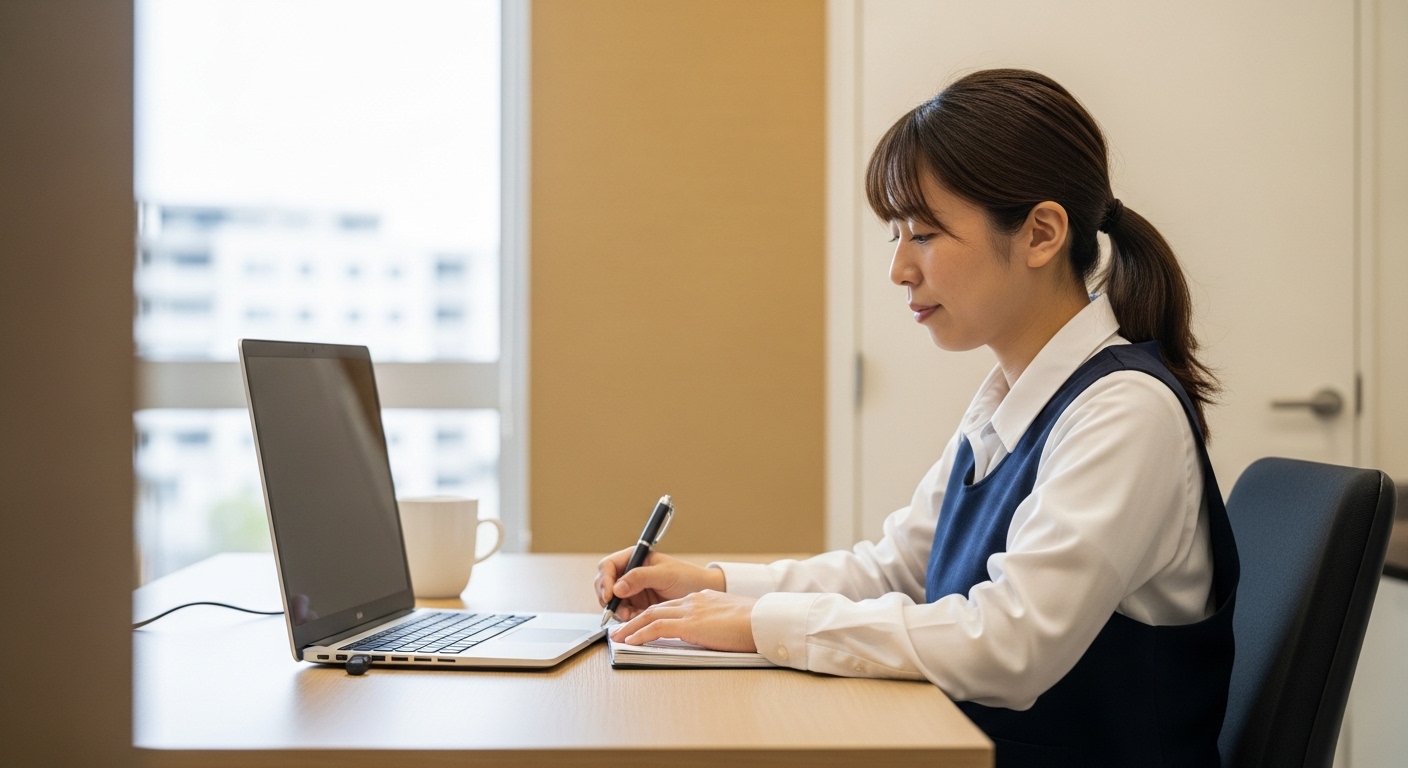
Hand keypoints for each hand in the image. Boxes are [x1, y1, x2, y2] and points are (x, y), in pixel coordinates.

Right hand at [595, 549, 725, 620]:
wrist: (702, 594)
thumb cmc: (687, 577)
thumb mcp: (665, 574)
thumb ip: (640, 577)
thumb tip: (617, 587)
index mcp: (635, 558)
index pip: (608, 566)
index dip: (606, 579)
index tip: (611, 593)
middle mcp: (630, 574)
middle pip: (605, 584)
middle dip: (608, 597)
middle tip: (616, 608)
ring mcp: (633, 591)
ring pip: (612, 602)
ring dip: (617, 610)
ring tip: (629, 616)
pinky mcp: (638, 606)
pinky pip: (624, 613)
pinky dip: (626, 618)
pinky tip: (636, 619)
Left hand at [609, 590, 758, 652]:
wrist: (762, 620)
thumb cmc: (753, 623)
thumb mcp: (731, 617)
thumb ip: (716, 620)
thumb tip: (713, 631)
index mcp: (701, 599)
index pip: (670, 606)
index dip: (653, 615)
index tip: (642, 622)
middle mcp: (692, 601)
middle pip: (656, 608)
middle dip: (636, 619)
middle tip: (621, 630)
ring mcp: (689, 611)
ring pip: (651, 616)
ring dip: (631, 628)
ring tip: (618, 638)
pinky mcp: (689, 625)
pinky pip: (657, 628)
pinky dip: (641, 634)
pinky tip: (631, 642)